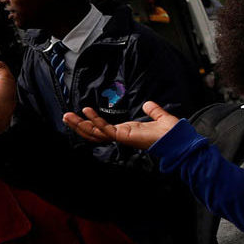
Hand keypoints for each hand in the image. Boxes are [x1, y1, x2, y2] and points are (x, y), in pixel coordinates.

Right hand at [63, 102, 178, 149]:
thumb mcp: (159, 117)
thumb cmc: (170, 132)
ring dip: (80, 125)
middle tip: (65, 116)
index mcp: (126, 131)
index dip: (91, 123)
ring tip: (67, 116)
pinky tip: (87, 112)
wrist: (178, 139)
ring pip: (95, 134)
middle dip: (79, 126)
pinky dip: (96, 121)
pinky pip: (106, 130)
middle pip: (94, 133)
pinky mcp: (124, 137)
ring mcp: (121, 137)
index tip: (81, 114)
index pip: (103, 129)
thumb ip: (153, 111)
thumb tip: (148, 105)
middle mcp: (121, 135)